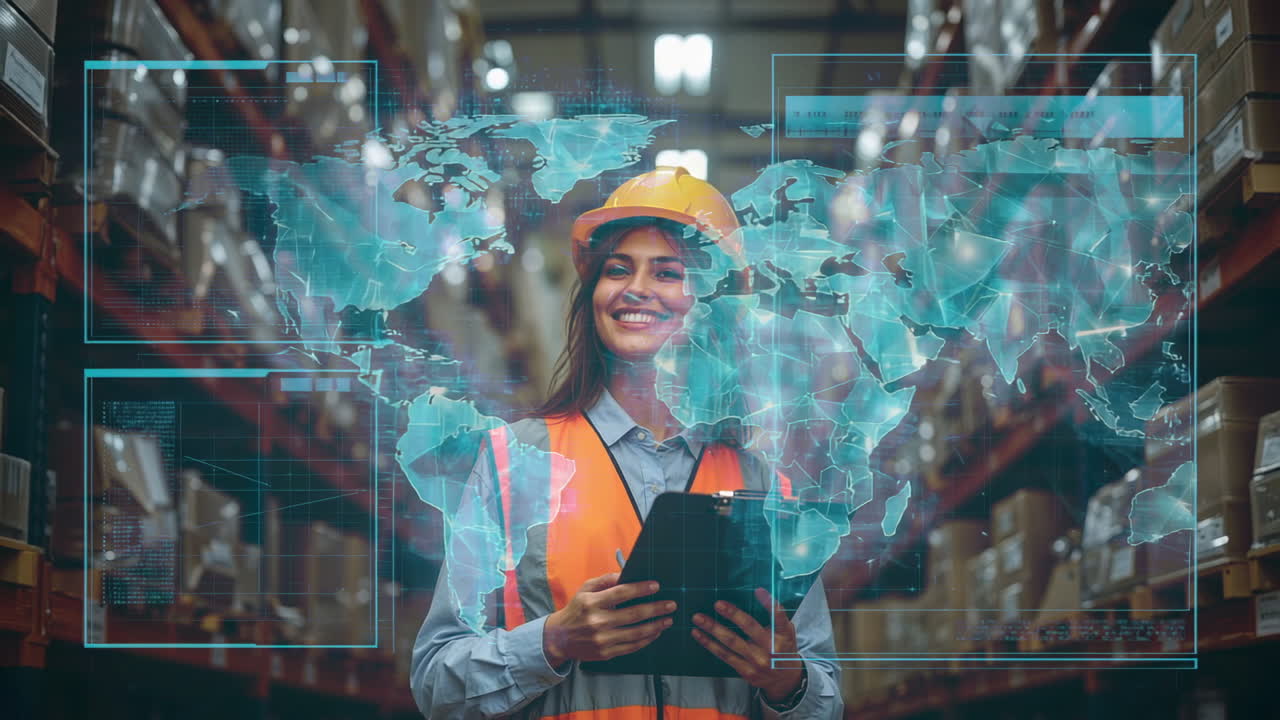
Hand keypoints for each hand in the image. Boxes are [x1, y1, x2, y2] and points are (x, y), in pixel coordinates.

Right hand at [542, 572, 675, 665]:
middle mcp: (597, 621)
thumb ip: (606, 580)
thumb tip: (626, 573)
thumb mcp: (585, 589)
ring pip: (636, 633)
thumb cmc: (576, 610)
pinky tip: (655, 632)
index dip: (640, 589)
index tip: (656, 586)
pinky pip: (632, 647)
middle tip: (671, 604)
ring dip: (655, 626)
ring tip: (668, 619)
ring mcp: (602, 639)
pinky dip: (646, 640)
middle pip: (633, 614)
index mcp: (591, 602)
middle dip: (655, 609)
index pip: (621, 593)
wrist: (559, 638)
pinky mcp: (606, 653)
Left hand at [691, 587, 803, 702]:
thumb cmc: (783, 649)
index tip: (759, 591)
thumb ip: (776, 618)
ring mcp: (757, 661)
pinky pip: (724, 655)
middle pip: (750, 628)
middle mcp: (771, 649)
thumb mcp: (787, 633)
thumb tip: (759, 594)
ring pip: (731, 642)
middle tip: (718, 604)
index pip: (778, 618)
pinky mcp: (746, 671)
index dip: (770, 604)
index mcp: (784, 636)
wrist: (784, 680)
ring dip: (713, 628)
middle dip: (733, 615)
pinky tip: (699, 634)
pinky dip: (710, 644)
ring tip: (698, 618)